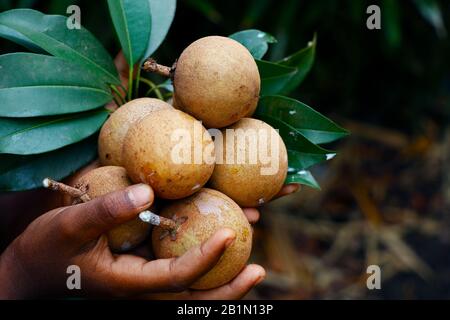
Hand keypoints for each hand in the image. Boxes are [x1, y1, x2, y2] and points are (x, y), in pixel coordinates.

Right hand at [0, 184, 265, 298]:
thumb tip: (147, 191)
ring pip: (190, 286)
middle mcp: (142, 287)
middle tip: (260, 270)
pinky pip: (178, 268)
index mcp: (128, 282)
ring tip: (253, 254)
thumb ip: (106, 211)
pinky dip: (201, 256)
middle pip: (194, 296)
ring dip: (222, 273)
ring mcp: (143, 281)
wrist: (32, 269)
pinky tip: (215, 234)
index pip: (176, 277)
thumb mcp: (69, 225)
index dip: (206, 258)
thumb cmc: (47, 249)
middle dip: (229, 288)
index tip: (231, 233)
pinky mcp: (142, 270)